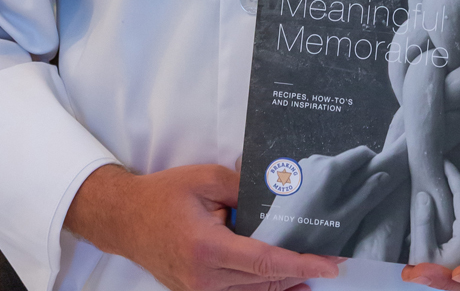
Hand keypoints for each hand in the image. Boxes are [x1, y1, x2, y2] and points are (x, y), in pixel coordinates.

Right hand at [64, 163, 339, 290]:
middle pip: (265, 283)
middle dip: (301, 272)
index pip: (266, 262)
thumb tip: (276, 195)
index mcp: (208, 249)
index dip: (301, 263)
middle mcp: (205, 279)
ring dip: (286, 284)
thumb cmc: (164, 195)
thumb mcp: (207, 178)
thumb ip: (244, 187)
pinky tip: (287, 286)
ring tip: (316, 272)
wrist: (125, 219)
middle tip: (334, 261)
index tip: (330, 264)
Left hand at [253, 145, 394, 253]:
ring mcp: (302, 166)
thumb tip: (385, 174)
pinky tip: (317, 209)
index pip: (362, 152)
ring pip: (332, 169)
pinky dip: (324, 187)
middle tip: (351, 207)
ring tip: (332, 212)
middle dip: (354, 180)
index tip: (374, 186)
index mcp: (331, 167)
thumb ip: (367, 195)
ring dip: (338, 185)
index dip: (373, 166)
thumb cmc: (309, 234)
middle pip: (346, 162)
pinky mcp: (293, 175)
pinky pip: (317, 175)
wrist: (273, 242)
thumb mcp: (344, 219)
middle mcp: (315, 160)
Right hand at [409, 161, 459, 269]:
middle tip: (441, 167)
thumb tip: (425, 194)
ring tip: (443, 185)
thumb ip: (423, 221)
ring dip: (458, 200)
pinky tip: (450, 211)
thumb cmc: (434, 280)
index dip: (452, 172)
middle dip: (454, 184)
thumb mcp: (422, 254)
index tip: (444, 157)